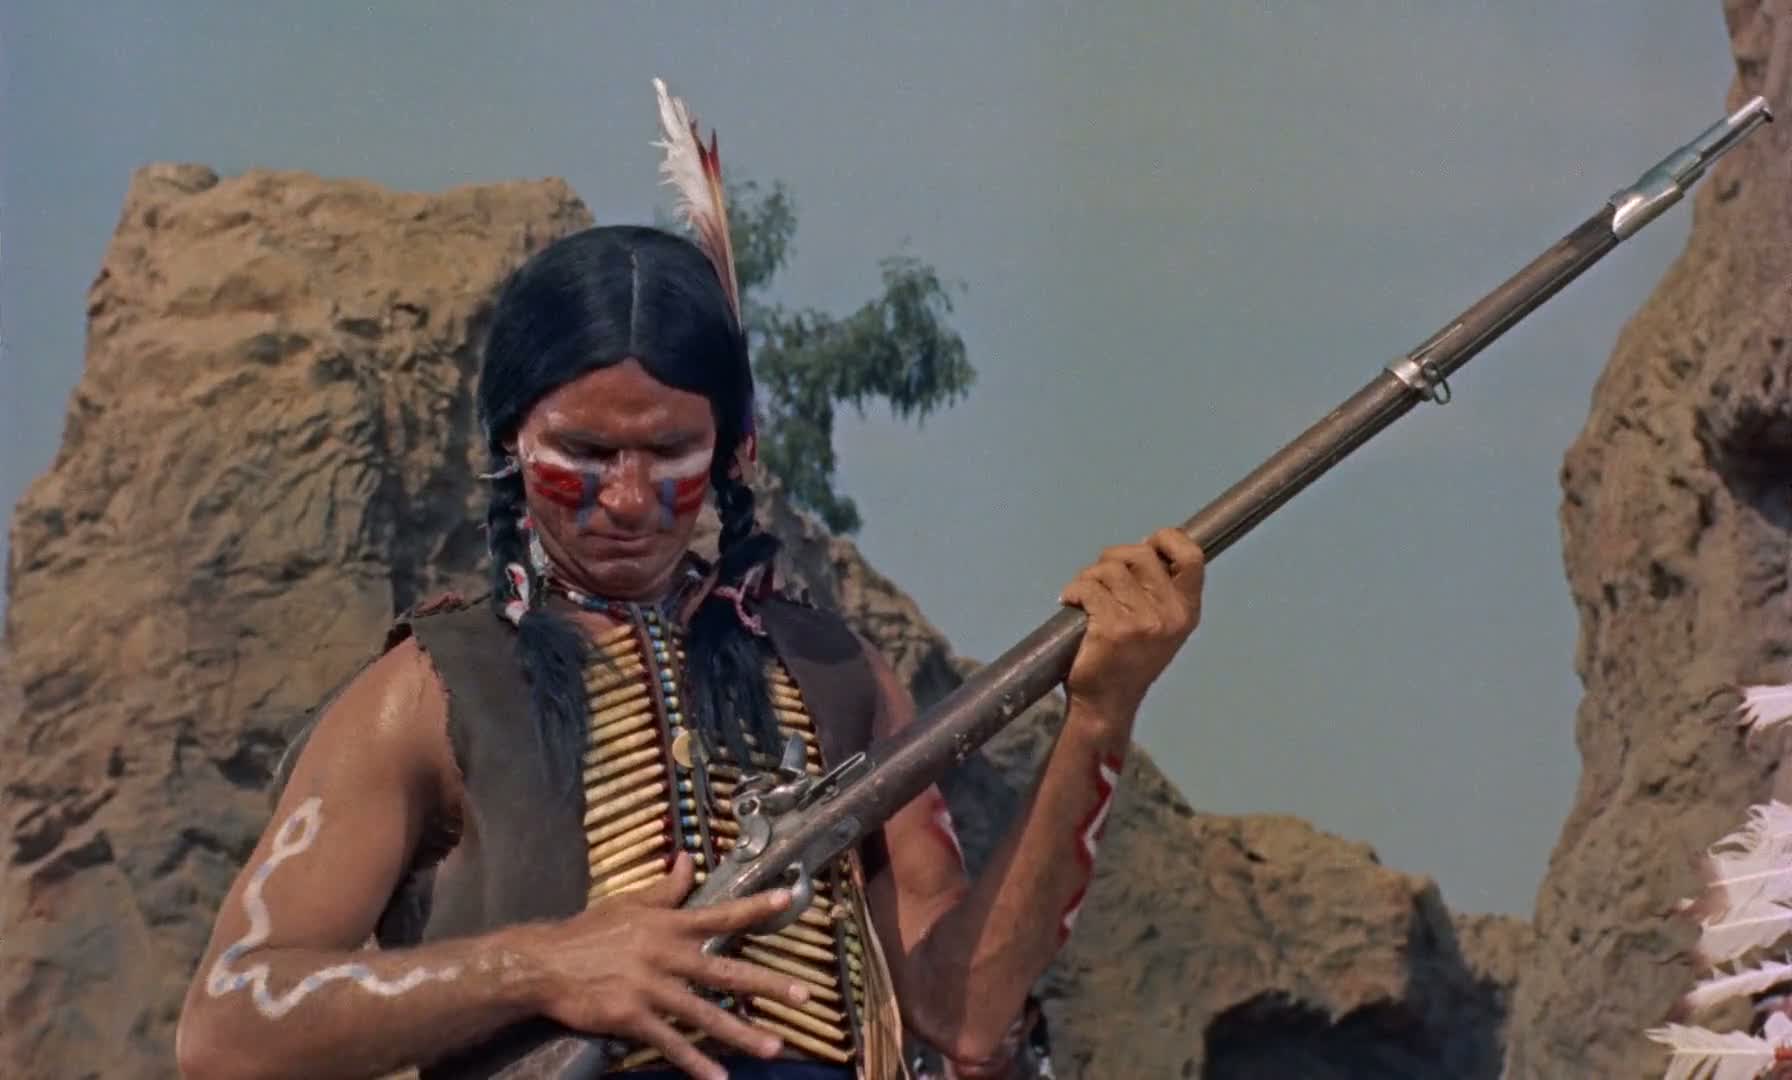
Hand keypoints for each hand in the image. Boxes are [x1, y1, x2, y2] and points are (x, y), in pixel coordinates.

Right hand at [523, 852, 812, 1079]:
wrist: (545, 963)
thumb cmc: (589, 931)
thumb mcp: (629, 903)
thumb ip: (666, 888)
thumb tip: (688, 858)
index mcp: (668, 925)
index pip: (720, 914)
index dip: (754, 908)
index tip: (788, 901)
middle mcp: (666, 955)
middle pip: (725, 972)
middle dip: (767, 985)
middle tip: (804, 996)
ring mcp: (650, 989)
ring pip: (705, 1014)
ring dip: (741, 1033)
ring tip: (773, 1047)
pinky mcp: (632, 1017)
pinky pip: (670, 1043)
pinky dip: (695, 1063)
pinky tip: (718, 1079)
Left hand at [1058, 527, 1205, 726]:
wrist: (1107, 704)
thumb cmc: (1129, 660)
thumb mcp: (1161, 626)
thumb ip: (1160, 590)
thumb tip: (1146, 547)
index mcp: (1186, 611)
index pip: (1191, 557)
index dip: (1167, 539)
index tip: (1147, 545)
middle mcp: (1169, 615)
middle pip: (1140, 553)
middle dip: (1113, 558)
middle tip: (1100, 578)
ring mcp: (1142, 622)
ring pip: (1109, 568)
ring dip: (1088, 577)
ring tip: (1084, 596)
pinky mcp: (1112, 629)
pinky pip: (1088, 588)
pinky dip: (1073, 591)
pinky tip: (1070, 604)